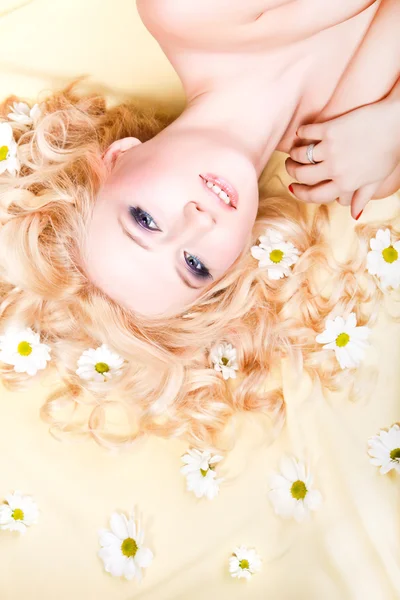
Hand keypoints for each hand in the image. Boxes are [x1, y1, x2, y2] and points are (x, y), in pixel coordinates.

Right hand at [286, 98, 399, 218]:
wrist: (396, 122)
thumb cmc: (389, 151)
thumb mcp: (376, 180)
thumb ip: (361, 197)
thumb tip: (354, 215)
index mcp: (345, 184)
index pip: (314, 195)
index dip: (300, 193)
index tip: (294, 188)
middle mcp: (335, 169)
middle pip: (302, 176)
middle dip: (292, 172)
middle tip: (290, 167)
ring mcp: (331, 148)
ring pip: (300, 155)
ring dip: (293, 154)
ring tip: (294, 152)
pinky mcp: (330, 129)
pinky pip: (305, 133)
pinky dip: (300, 133)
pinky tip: (301, 132)